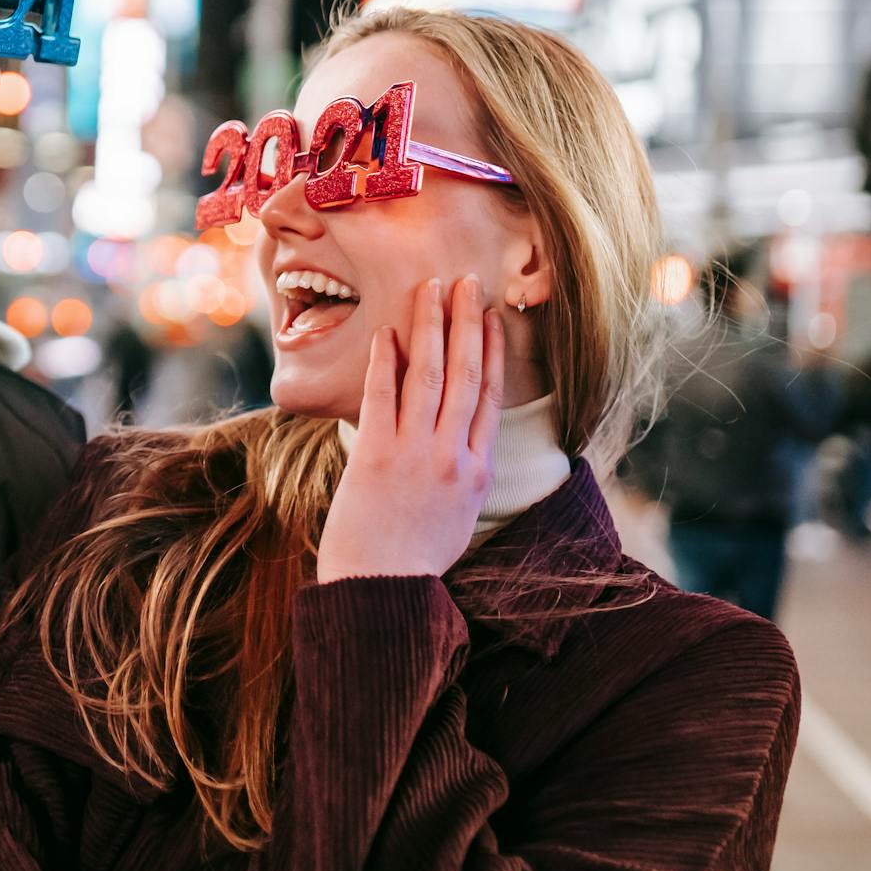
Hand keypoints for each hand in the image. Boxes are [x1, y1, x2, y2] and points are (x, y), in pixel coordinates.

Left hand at [315, 274, 505, 583]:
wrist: (380, 588)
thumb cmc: (415, 558)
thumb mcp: (458, 517)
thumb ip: (462, 476)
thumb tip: (460, 446)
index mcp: (476, 471)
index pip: (489, 398)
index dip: (494, 352)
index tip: (493, 318)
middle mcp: (452, 456)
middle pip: (466, 375)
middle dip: (468, 323)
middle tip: (469, 282)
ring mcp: (415, 453)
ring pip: (430, 376)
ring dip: (431, 327)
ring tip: (432, 288)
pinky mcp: (376, 455)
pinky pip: (383, 396)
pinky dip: (387, 362)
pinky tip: (389, 332)